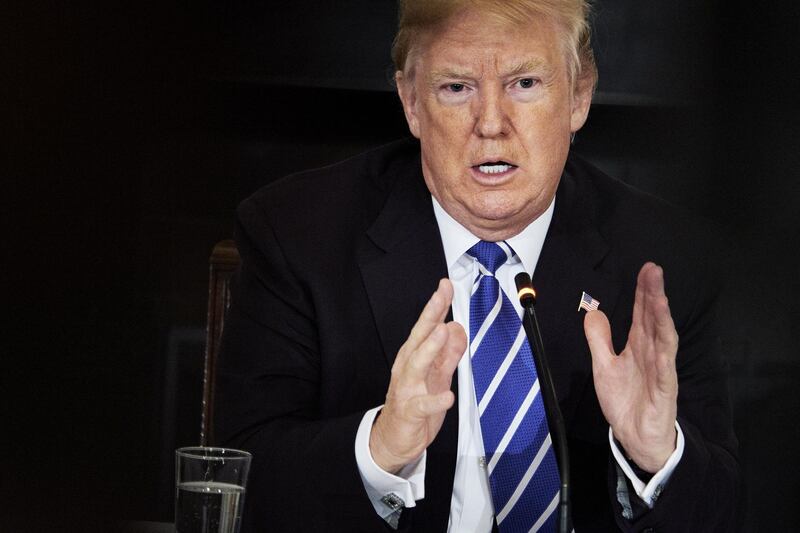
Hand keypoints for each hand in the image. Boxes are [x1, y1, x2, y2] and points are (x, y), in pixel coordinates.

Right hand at [369, 279, 466, 472]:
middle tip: (441, 295)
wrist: (393, 439)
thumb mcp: (436, 375)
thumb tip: (458, 329)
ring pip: (417, 365)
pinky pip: (423, 405)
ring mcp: (407, 389)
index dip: (436, 306)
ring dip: (430, 348)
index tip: (445, 286)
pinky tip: (447, 396)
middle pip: (419, 337)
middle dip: (430, 315)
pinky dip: (435, 401)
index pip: (426, 327)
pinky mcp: (410, 412)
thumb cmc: (414, 403)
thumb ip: (448, 353)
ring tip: (442, 332)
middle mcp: (407, 368)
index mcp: (414, 357)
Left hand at [584, 262, 678, 472]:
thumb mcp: (603, 366)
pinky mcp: (664, 389)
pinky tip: (665, 335)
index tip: (645, 270)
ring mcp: (660, 370)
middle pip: (654, 319)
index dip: (643, 292)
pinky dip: (665, 351)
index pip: (642, 314)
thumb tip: (593, 313)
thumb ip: (599, 340)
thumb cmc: (625, 401)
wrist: (634, 436)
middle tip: (654, 270)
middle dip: (654, 294)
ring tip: (660, 295)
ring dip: (662, 316)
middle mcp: (652, 353)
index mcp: (639, 346)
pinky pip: (666, 367)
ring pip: (663, 338)